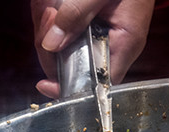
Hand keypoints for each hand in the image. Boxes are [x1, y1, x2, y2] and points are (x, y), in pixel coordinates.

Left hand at [31, 0, 154, 97]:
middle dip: (51, 49)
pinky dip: (54, 22)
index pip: (96, 84)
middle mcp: (112, 48)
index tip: (45, 85)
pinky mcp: (91, 30)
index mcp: (124, 44)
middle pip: (72, 68)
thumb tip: (51, 44)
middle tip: (48, 15)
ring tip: (50, 7)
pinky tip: (52, 7)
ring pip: (63, 52)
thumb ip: (77, 14)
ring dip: (49, 30)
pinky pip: (66, 36)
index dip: (69, 87)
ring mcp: (101, 40)